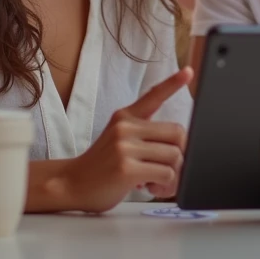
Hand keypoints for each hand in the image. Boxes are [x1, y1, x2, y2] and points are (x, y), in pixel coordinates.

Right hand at [62, 67, 192, 212]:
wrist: (70, 184)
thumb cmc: (100, 166)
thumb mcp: (117, 139)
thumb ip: (142, 135)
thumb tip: (178, 145)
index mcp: (125, 117)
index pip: (153, 96)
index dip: (173, 83)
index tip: (189, 71)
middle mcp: (125, 127)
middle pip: (177, 134)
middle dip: (180, 155)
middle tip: (168, 170)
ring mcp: (125, 146)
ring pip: (174, 156)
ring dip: (173, 175)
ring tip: (156, 182)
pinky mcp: (126, 168)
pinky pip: (166, 174)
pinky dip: (165, 186)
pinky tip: (149, 187)